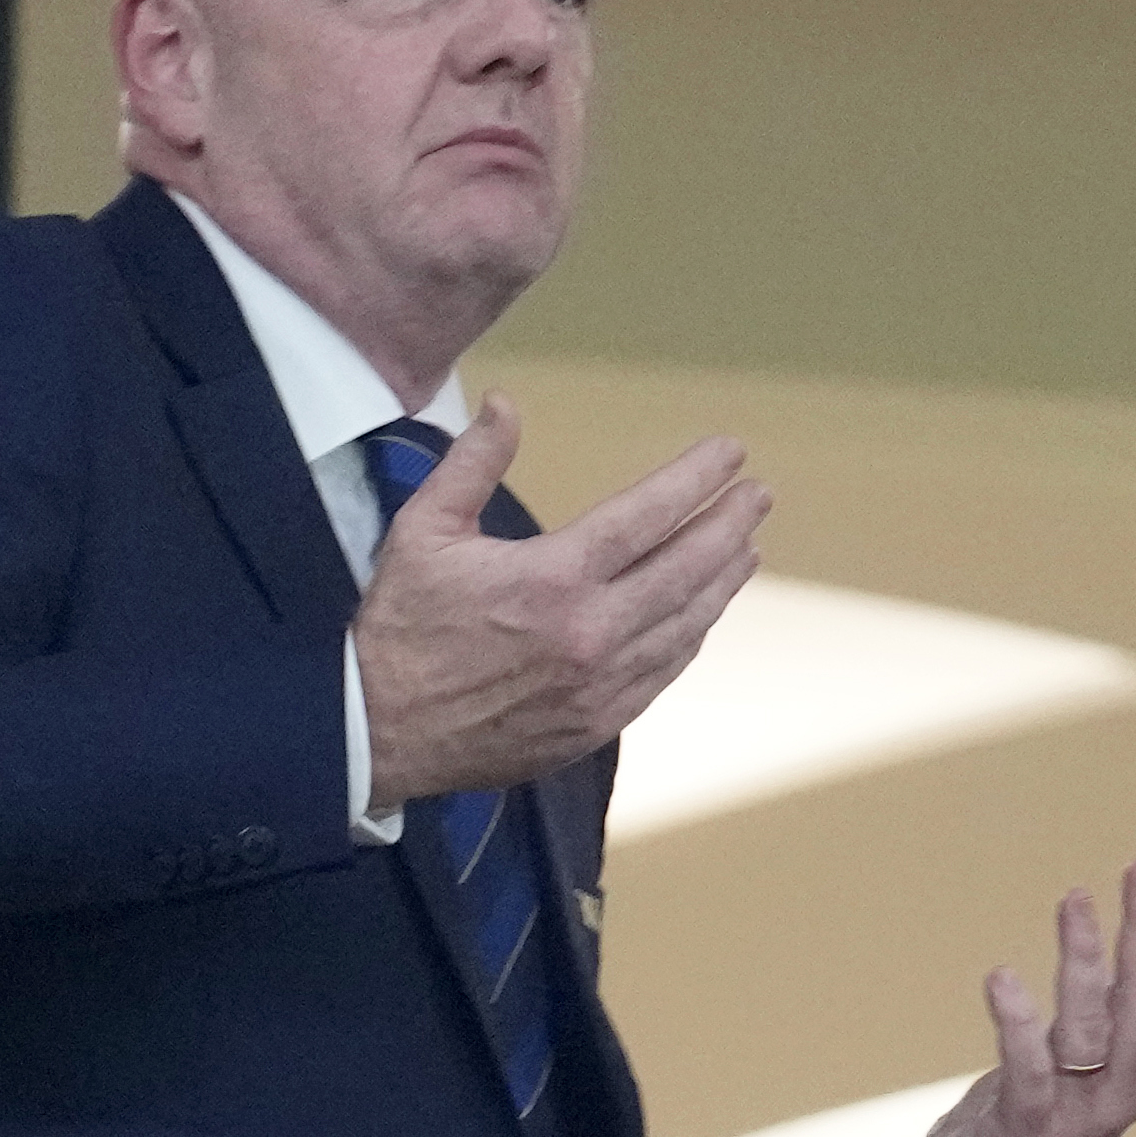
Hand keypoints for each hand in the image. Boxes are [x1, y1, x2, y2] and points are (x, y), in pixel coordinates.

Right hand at [351, 394, 768, 804]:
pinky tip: (703, 613)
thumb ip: (471, 463)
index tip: (731, 453)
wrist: (377, 733)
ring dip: (722, 582)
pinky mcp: (597, 724)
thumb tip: (506, 403)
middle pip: (686, 570)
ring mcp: (600, 686)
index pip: (648, 516)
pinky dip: (691, 635)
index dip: (696, 480)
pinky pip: (662, 672)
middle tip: (758, 495)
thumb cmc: (398, 627)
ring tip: (746, 548)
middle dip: (729, 525)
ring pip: (684, 624)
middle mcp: (590, 633)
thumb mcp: (422, 530)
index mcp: (552, 578)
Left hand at [879, 859, 1135, 1136]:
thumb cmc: (1010, 1133)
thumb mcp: (1067, 1072)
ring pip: (1093, 1030)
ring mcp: (1073, 1122)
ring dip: (1085, 960)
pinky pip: (1028, 1073)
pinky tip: (1003, 977)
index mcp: (1133, 1083)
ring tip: (1075, 899)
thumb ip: (1097, 1025)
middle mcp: (1116, 1102)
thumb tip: (1125, 954)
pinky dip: (1018, 1025)